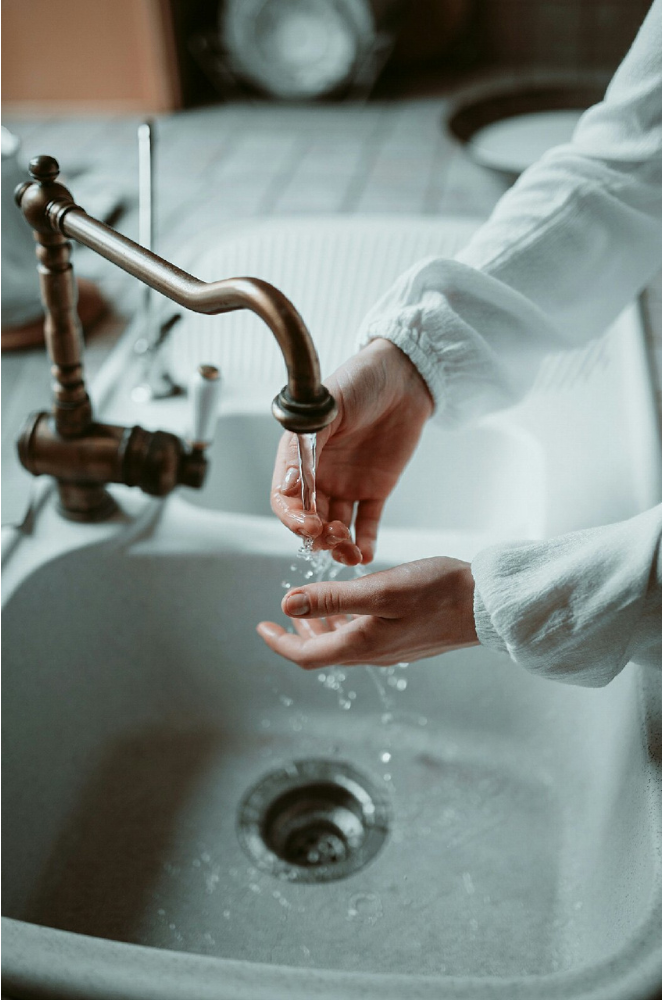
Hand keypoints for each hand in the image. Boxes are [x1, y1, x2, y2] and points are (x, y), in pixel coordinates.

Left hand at [257, 557, 478, 668]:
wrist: (488, 607)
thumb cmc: (439, 592)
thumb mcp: (380, 589)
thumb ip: (332, 597)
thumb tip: (286, 605)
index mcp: (362, 644)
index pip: (307, 655)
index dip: (280, 643)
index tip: (262, 627)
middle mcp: (374, 654)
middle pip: (324, 652)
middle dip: (298, 636)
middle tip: (281, 618)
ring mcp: (393, 649)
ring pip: (345, 645)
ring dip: (323, 629)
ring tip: (311, 608)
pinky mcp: (408, 641)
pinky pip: (366, 638)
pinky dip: (348, 623)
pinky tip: (354, 604)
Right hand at [271, 338, 433, 564]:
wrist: (404, 375)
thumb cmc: (360, 381)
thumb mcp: (328, 408)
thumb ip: (308, 445)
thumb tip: (290, 485)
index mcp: (300, 455)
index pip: (285, 498)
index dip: (292, 518)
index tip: (309, 526)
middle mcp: (320, 475)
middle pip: (309, 519)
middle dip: (317, 536)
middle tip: (332, 538)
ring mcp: (346, 484)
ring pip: (335, 526)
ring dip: (339, 544)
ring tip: (350, 552)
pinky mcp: (375, 489)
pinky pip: (366, 522)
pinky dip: (364, 541)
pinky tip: (365, 554)